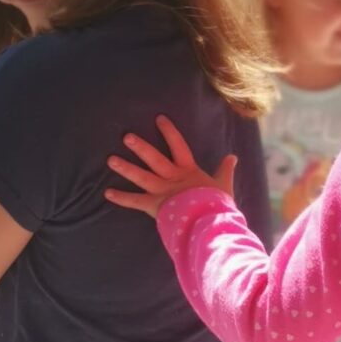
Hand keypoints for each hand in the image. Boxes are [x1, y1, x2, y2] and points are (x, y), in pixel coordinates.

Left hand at [105, 116, 237, 216]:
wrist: (211, 223)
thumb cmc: (218, 206)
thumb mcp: (224, 185)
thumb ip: (225, 170)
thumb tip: (233, 157)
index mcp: (189, 171)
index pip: (178, 146)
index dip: (169, 132)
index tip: (158, 119)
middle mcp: (173, 178)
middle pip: (155, 158)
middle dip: (140, 147)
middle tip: (126, 136)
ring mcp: (163, 191)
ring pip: (141, 176)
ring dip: (125, 168)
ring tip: (110, 159)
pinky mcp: (156, 206)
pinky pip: (135, 201)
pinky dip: (121, 198)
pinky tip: (107, 193)